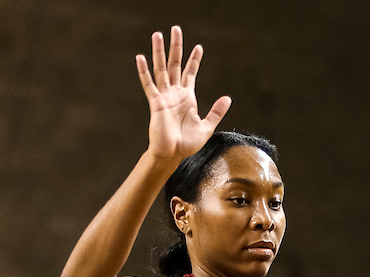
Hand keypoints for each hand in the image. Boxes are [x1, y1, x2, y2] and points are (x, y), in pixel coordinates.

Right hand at [137, 26, 230, 163]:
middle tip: (176, 29)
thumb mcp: (206, 127)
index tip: (199, 46)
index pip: (191, 73)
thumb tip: (228, 98)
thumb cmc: (187, 144)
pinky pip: (149, 84)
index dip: (194, 60)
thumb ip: (216, 112)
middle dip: (176, 47)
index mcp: (188, 98)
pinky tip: (140, 57)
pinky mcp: (156, 103)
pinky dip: (144, 71)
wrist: (173, 154)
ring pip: (161, 69)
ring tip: (157, 34)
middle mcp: (175, 93)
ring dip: (159, 52)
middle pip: (175, 64)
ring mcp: (165, 97)